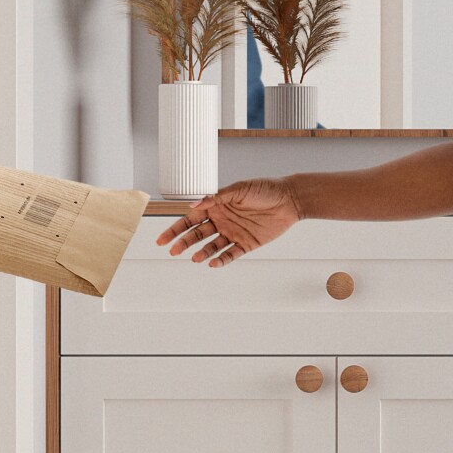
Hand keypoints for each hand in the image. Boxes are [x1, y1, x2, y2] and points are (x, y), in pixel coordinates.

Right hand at [156, 178, 301, 266]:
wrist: (289, 199)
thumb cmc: (265, 189)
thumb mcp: (239, 189)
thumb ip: (216, 197)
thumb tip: (193, 204)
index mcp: (216, 206)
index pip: (190, 219)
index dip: (175, 229)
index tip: (162, 239)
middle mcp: (222, 220)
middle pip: (196, 234)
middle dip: (183, 242)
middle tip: (173, 250)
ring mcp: (233, 233)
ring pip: (211, 246)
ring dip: (202, 252)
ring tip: (194, 258)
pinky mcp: (246, 243)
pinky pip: (230, 254)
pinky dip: (221, 260)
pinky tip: (213, 263)